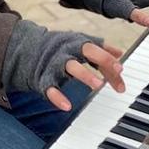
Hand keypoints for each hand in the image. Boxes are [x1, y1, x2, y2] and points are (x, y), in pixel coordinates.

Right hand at [1, 21, 127, 111]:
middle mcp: (68, 50)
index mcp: (77, 42)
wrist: (27, 49)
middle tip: (118, 70)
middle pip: (87, 50)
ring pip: (71, 67)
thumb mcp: (79, 44)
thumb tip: (120, 53)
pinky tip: (67, 106)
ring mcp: (55, 63)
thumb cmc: (60, 49)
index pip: (98, 48)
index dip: (109, 57)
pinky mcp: (43, 78)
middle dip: (102, 58)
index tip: (121, 68)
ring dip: (86, 75)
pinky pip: (50, 88)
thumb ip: (100, 50)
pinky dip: (58, 97)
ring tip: (98, 86)